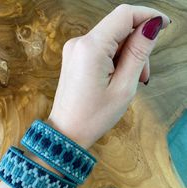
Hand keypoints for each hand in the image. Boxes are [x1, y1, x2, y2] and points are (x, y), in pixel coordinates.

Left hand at [47, 4, 170, 148]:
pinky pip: (100, 49)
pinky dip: (113, 59)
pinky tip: (117, 77)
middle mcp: (78, 43)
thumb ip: (138, 53)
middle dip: (136, 46)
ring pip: (110, 40)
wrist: (67, 131)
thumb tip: (151, 26)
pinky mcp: (74, 58)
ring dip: (126, 55)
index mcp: (90, 48)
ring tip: (130, 81)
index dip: (147, 16)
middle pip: (118, 28)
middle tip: (143, 74)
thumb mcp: (123, 87)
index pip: (124, 14)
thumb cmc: (93, 116)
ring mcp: (74, 50)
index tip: (163, 25)